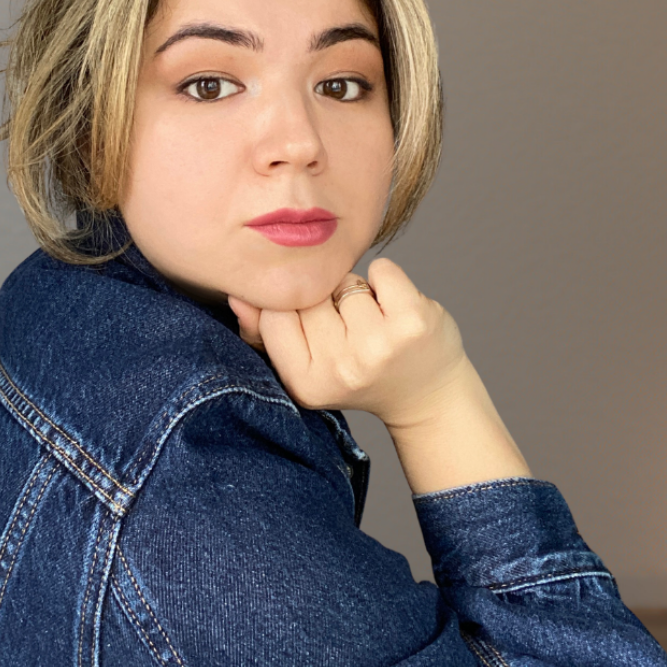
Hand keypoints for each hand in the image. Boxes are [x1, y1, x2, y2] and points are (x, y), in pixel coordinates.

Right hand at [226, 258, 470, 430]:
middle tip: (346, 328)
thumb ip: (264, 332)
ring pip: (345, 281)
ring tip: (372, 322)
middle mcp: (340, 368)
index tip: (310, 316)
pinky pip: (382, 269)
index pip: (275, 314)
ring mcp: (379, 346)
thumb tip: (239, 296)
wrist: (428, 397)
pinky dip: (387, 279)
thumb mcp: (304, 365)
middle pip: (310, 294)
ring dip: (357, 291)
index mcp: (304, 382)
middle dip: (324, 298)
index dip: (291, 304)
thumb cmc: (359, 374)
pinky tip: (394, 307)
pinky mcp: (413, 323)